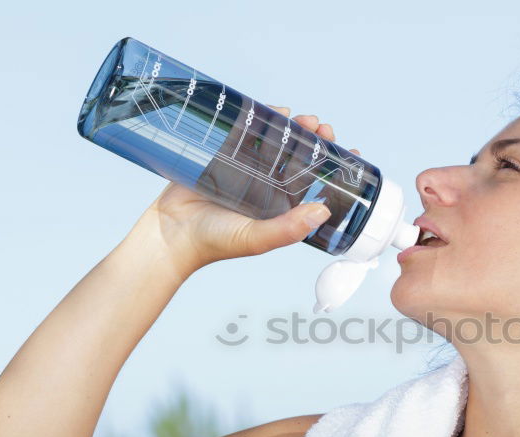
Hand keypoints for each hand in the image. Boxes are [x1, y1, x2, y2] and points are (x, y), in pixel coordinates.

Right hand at [135, 106, 362, 273]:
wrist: (170, 233)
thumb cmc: (214, 242)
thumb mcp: (257, 239)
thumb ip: (289, 229)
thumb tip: (324, 211)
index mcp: (280, 207)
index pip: (314, 183)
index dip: (333, 168)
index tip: (350, 152)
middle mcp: (266, 187)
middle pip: (298, 157)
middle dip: (315, 141)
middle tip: (324, 130)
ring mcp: (244, 169)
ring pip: (275, 141)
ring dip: (293, 127)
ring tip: (305, 119)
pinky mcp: (222, 154)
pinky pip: (246, 131)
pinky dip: (261, 118)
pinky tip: (276, 111)